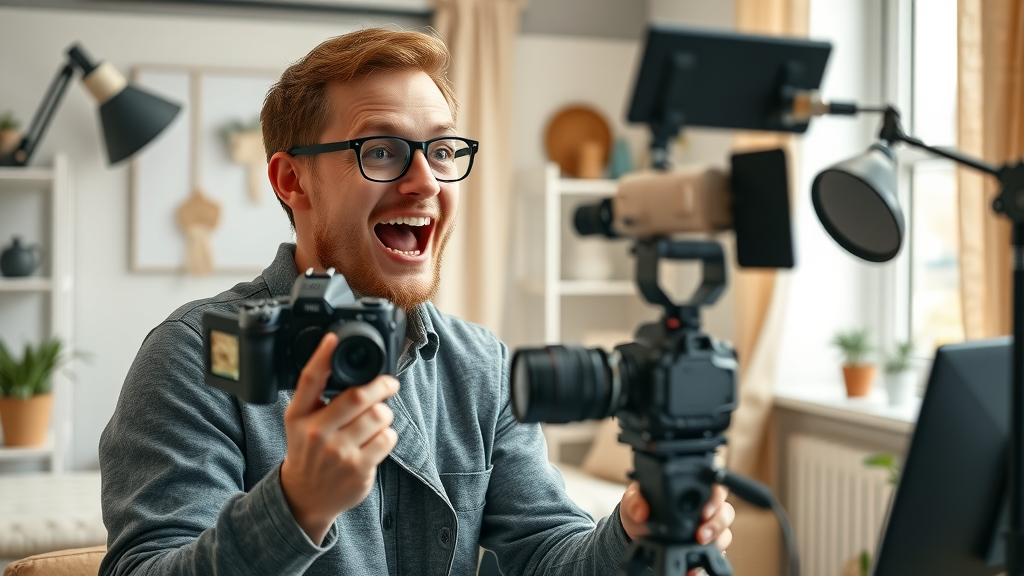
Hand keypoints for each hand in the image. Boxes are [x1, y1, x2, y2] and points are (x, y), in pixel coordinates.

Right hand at [280, 332, 399, 543]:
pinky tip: (378, 438)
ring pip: (379, 416)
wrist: (305, 496)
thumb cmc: (308, 451)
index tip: (333, 338)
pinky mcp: (358, 469)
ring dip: (385, 412)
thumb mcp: (300, 422)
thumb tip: (346, 363)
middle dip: (381, 385)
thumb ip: (316, 396)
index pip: (309, 380)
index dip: (321, 355)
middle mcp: (316, 433)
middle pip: (357, 396)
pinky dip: (388, 434)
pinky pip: (387, 438)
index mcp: (298, 416)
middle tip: (389, 383)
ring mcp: (338, 453)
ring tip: (378, 417)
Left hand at [619, 482, 734, 574]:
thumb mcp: (633, 501)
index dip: (716, 499)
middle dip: (717, 524)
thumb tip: (640, 511)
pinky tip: (696, 567)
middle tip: (701, 535)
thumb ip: (635, 501)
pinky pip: (715, 554)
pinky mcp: (705, 547)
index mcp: (692, 489)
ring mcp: (707, 528)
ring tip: (699, 547)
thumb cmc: (640, 509)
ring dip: (716, 542)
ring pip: (724, 533)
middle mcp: (705, 508)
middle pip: (725, 512)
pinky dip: (708, 560)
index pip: (714, 488)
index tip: (705, 511)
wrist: (636, 533)